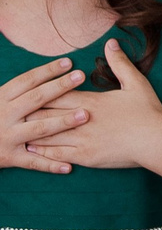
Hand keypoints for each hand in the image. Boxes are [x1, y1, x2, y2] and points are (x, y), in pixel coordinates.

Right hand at [0, 57, 87, 173]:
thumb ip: (21, 90)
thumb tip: (51, 70)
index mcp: (2, 99)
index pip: (27, 81)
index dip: (47, 71)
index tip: (68, 62)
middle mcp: (5, 116)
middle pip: (36, 99)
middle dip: (59, 87)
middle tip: (81, 76)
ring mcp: (8, 137)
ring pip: (39, 129)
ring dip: (63, 122)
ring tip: (85, 115)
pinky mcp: (10, 157)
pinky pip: (33, 162)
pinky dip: (50, 165)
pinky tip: (68, 167)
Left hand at [29, 40, 161, 172]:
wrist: (155, 140)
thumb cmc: (148, 112)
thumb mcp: (136, 83)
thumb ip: (120, 63)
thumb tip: (111, 43)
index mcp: (91, 101)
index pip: (57, 94)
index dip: (42, 93)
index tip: (30, 92)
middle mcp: (81, 119)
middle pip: (46, 113)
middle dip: (30, 112)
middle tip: (17, 112)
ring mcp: (81, 139)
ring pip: (47, 134)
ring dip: (32, 132)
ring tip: (19, 130)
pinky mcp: (84, 156)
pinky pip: (56, 154)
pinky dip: (42, 151)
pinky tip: (33, 149)